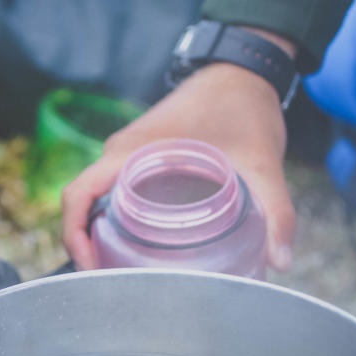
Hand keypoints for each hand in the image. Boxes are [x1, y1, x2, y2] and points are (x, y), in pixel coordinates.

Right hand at [61, 31, 295, 271]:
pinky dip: (113, 220)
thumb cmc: (245, 108)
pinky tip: (140, 246)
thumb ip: (277, 212)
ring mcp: (127, 153)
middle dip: (87, 246)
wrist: (242, 71)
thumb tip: (282, 262)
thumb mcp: (263, 163)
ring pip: (95, 199)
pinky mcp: (138, 156)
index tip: (92, 269)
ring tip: (125, 272)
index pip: (78, 195)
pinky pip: (112, 191)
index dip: (74, 236)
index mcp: (133, 151)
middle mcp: (120, 152)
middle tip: (114, 283)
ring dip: (98, 234)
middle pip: (81, 204)